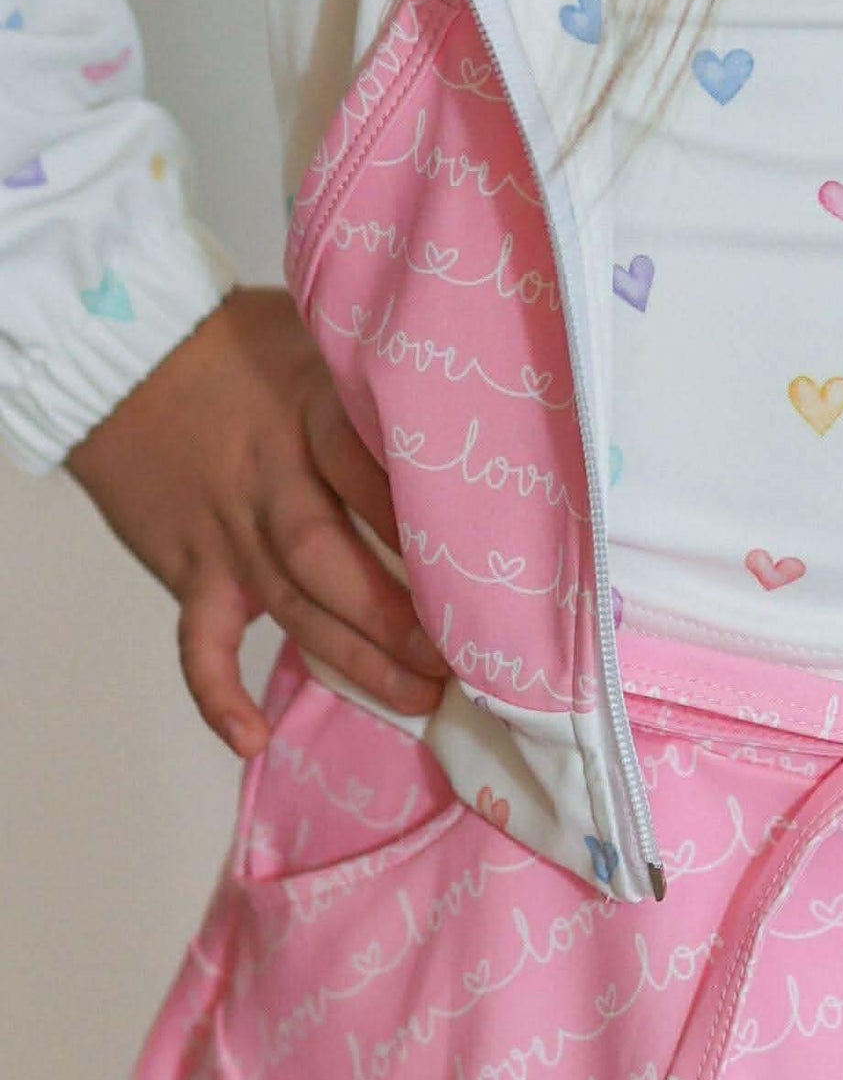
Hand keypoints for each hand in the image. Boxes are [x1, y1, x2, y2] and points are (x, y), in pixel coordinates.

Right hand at [64, 285, 448, 758]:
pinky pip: (198, 642)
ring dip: (354, 659)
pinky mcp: (191, 571)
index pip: (367, 471)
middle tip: (461, 658)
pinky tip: (253, 739)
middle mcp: (270, 484)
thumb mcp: (318, 340)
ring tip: (419, 699)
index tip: (486, 569)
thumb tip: (470, 408)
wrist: (119, 359)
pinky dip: (217, 693)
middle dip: (396, 615)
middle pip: (332, 559)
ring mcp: (228, 534)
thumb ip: (377, 382)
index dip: (421, 523)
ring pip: (293, 608)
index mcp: (309, 417)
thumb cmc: (235, 347)